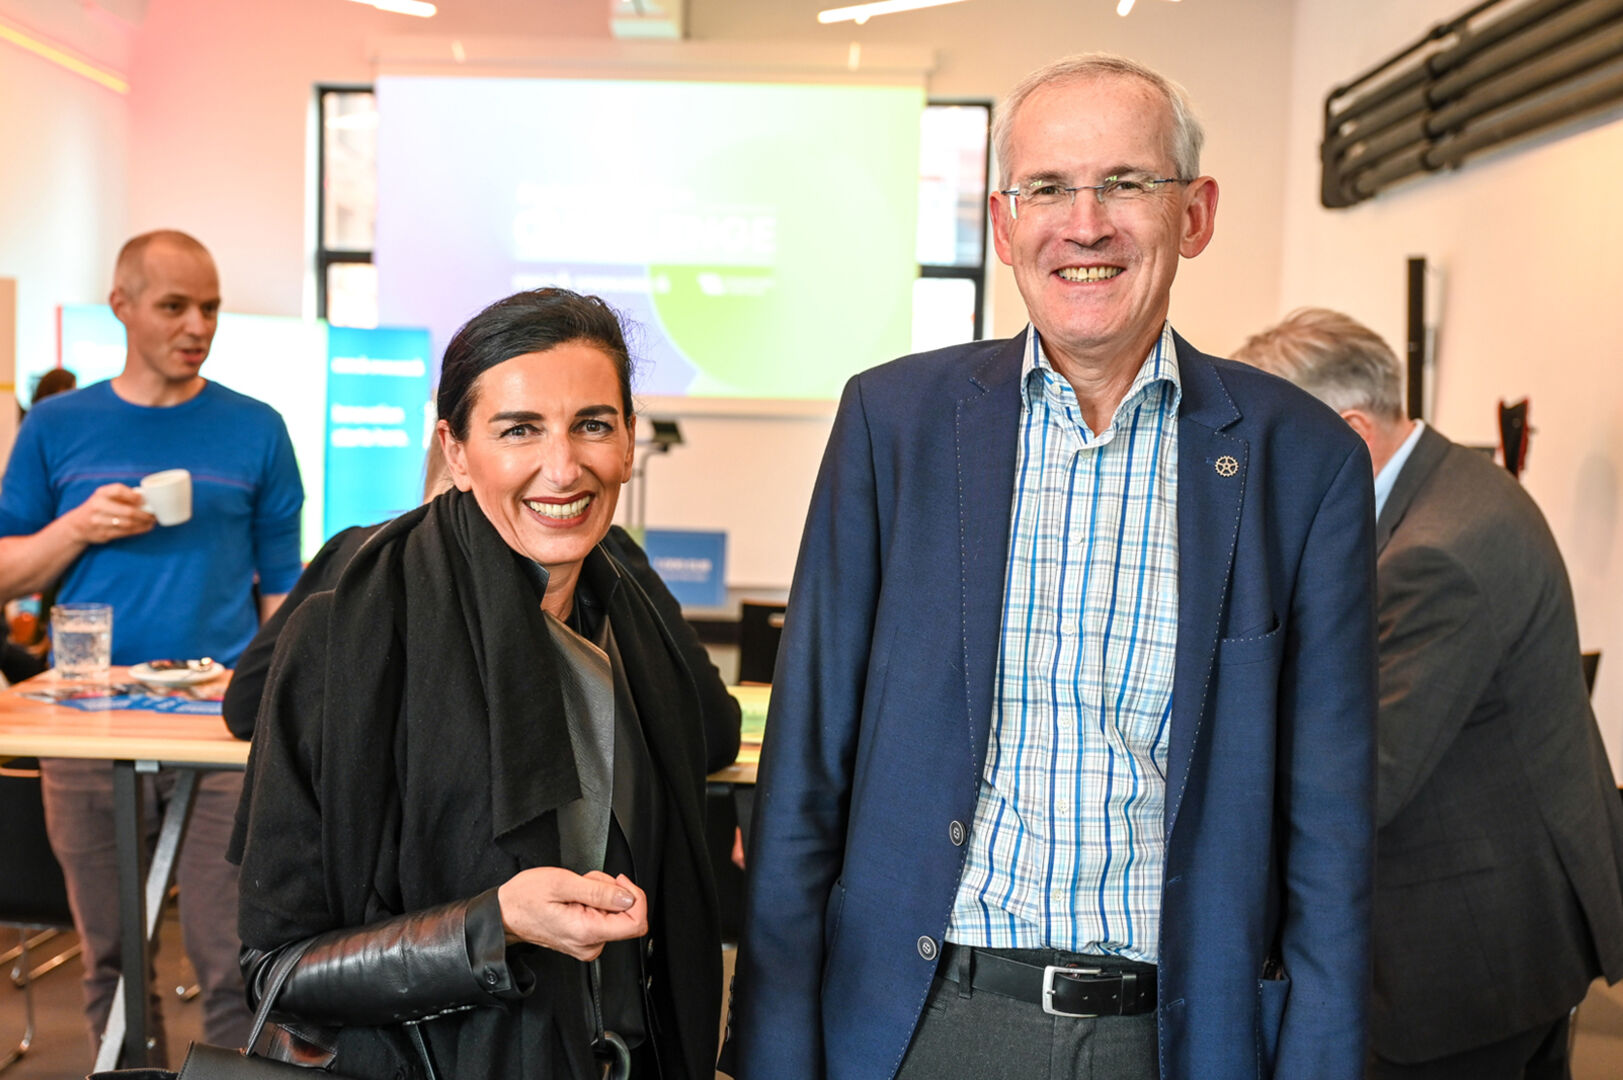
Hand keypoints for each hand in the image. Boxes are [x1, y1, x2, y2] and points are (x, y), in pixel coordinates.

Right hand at [70, 484, 155, 544]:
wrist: (77, 525)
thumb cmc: (99, 507)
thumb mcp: (104, 496)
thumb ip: (122, 495)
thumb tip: (147, 498)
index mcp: (101, 493)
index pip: (118, 490)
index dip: (133, 495)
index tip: (144, 500)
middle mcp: (98, 506)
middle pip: (127, 511)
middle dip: (144, 514)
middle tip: (154, 515)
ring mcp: (99, 521)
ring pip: (128, 524)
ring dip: (144, 523)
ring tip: (151, 521)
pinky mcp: (103, 534)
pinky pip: (125, 533)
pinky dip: (138, 530)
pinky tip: (145, 527)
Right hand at [497, 868, 647, 961]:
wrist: (505, 913)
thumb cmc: (525, 898)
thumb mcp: (562, 882)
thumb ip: (599, 890)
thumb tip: (628, 897)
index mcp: (587, 931)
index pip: (636, 923)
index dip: (635, 897)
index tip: (621, 883)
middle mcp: (590, 944)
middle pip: (627, 916)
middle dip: (612, 891)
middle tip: (587, 883)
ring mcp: (588, 944)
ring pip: (615, 915)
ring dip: (601, 895)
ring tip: (577, 890)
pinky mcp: (585, 939)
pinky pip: (604, 918)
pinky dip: (595, 902)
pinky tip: (577, 898)